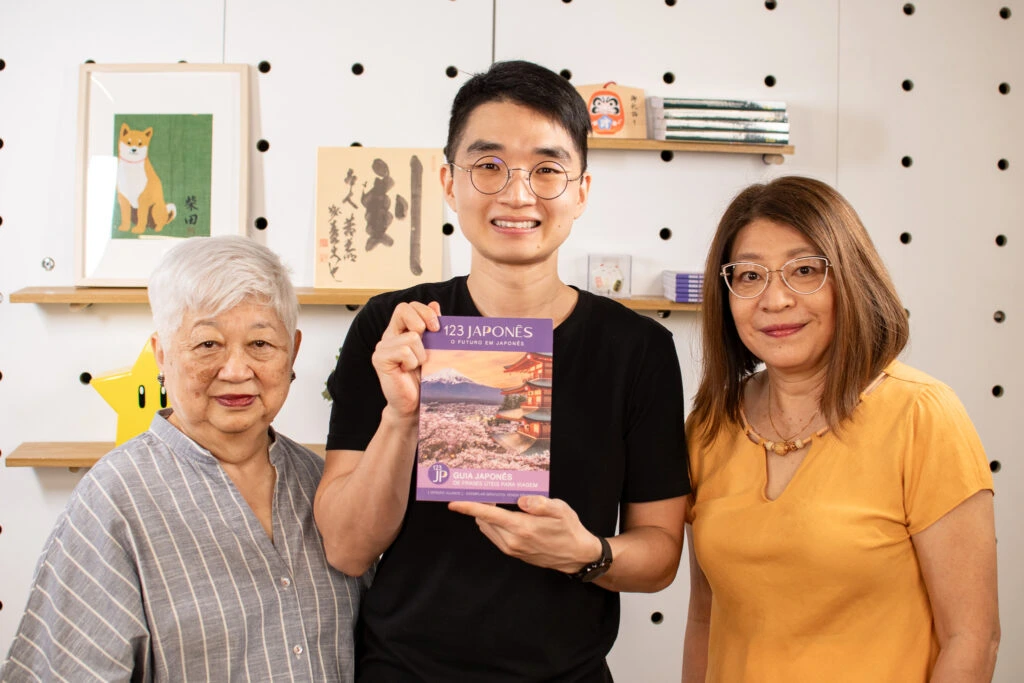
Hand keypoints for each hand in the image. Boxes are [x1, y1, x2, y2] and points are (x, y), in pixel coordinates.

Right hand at [372, 301, 440, 417]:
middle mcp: (389, 336)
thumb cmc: (423, 379)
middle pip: (403, 309)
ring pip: (411, 336)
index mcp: (400, 331)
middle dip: (423, 320)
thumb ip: (431, 327)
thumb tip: (435, 304)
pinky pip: (404, 351)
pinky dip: (412, 362)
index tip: (437, 327)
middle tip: (431, 338)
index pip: (408, 306)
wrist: (414, 404)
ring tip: (416, 366)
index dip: (424, 311)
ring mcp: (383, 347)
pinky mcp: (380, 359)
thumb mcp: (432, 349)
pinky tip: (406, 371)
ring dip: (421, 354)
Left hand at [448, 495, 602, 573]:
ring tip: (498, 502)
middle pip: (483, 520)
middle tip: (487, 491)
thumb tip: (520, 499)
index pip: (488, 515)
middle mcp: (512, 541)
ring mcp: (512, 549)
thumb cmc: (568, 529)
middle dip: (480, 505)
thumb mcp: (560, 510)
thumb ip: (539, 503)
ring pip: (487, 528)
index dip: (468, 507)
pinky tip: (505, 515)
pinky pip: (495, 535)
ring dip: (487, 515)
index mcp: (521, 528)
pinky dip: (493, 524)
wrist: (576, 555)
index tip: (454, 503)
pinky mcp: (514, 553)